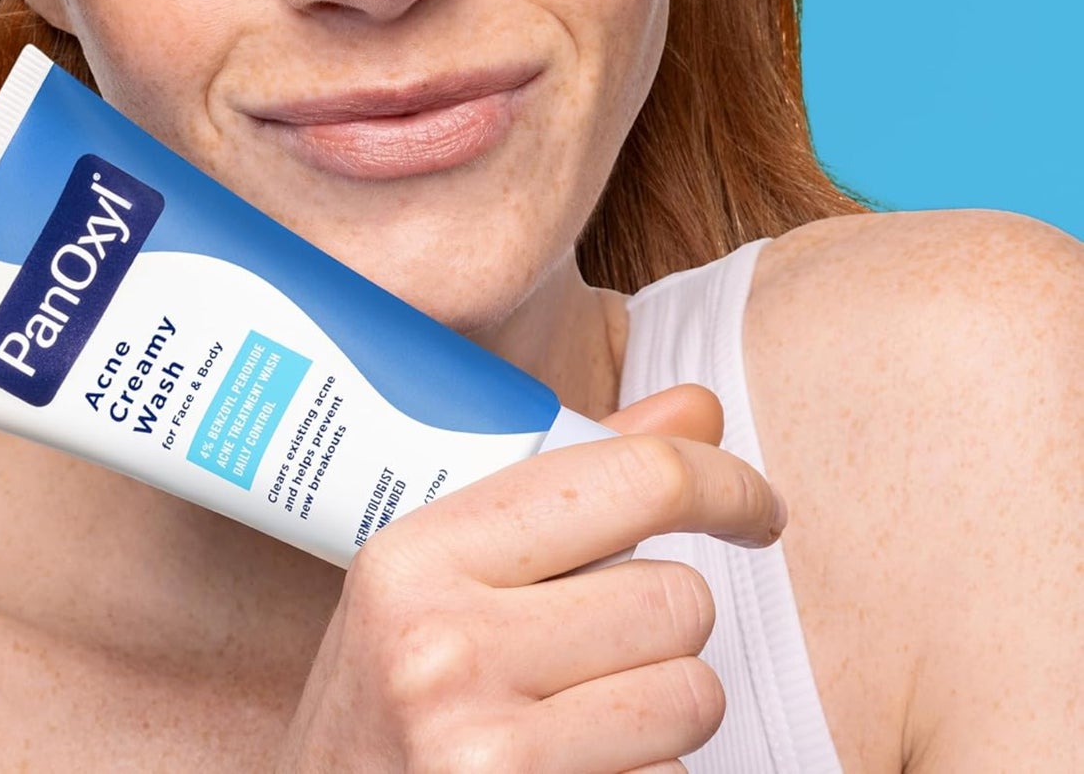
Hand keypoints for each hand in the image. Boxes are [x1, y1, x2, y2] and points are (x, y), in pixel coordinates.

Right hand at [274, 384, 783, 772]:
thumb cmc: (391, 689)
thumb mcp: (446, 571)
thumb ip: (575, 482)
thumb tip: (700, 409)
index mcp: (421, 553)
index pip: (632, 480)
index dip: (724, 484)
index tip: (754, 508)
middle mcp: (446, 646)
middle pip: (677, 598)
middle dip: (661, 622)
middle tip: (598, 645)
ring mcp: (485, 751)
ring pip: (693, 695)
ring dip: (663, 705)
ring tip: (583, 711)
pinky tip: (571, 768)